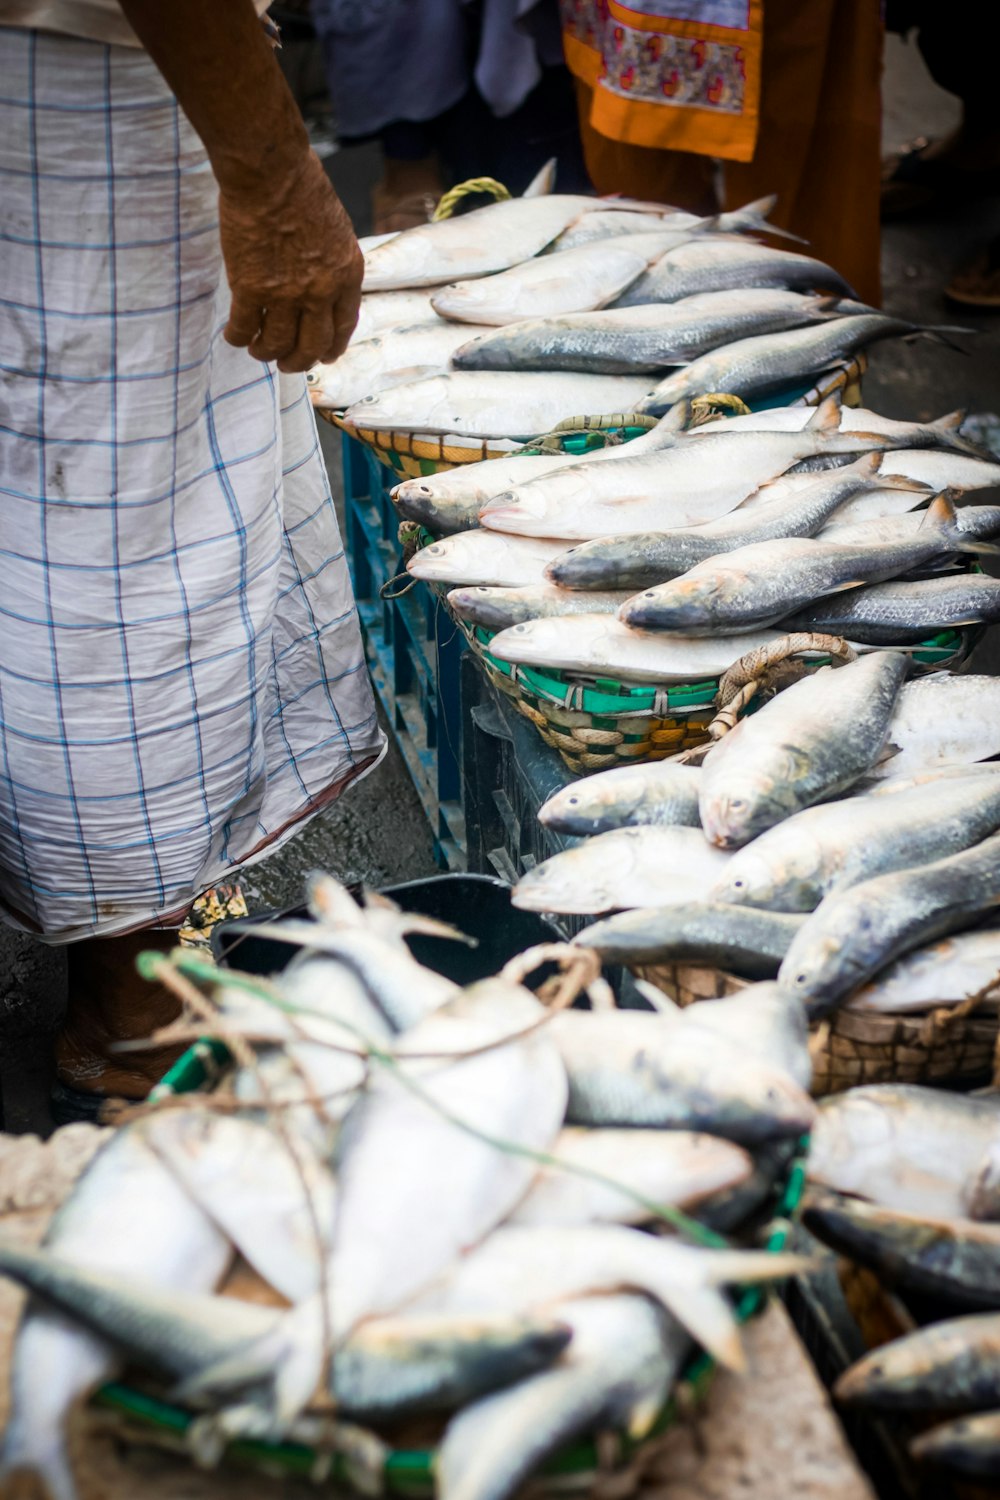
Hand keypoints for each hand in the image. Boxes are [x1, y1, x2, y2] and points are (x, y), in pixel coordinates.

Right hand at [219, 150, 362, 372]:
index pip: (344, 325)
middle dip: (299, 361)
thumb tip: (324, 284)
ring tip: (258, 350)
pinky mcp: (250, 288)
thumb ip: (332, 261)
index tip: (325, 357)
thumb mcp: (336, 227)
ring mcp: (286, 293)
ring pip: (277, 344)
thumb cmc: (301, 185)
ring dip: (267, 353)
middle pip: (312, 345)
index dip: (333, 347)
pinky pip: (245, 327)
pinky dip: (239, 337)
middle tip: (287, 364)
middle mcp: (321, 290)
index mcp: (347, 273)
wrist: (270, 170)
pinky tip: (234, 336)